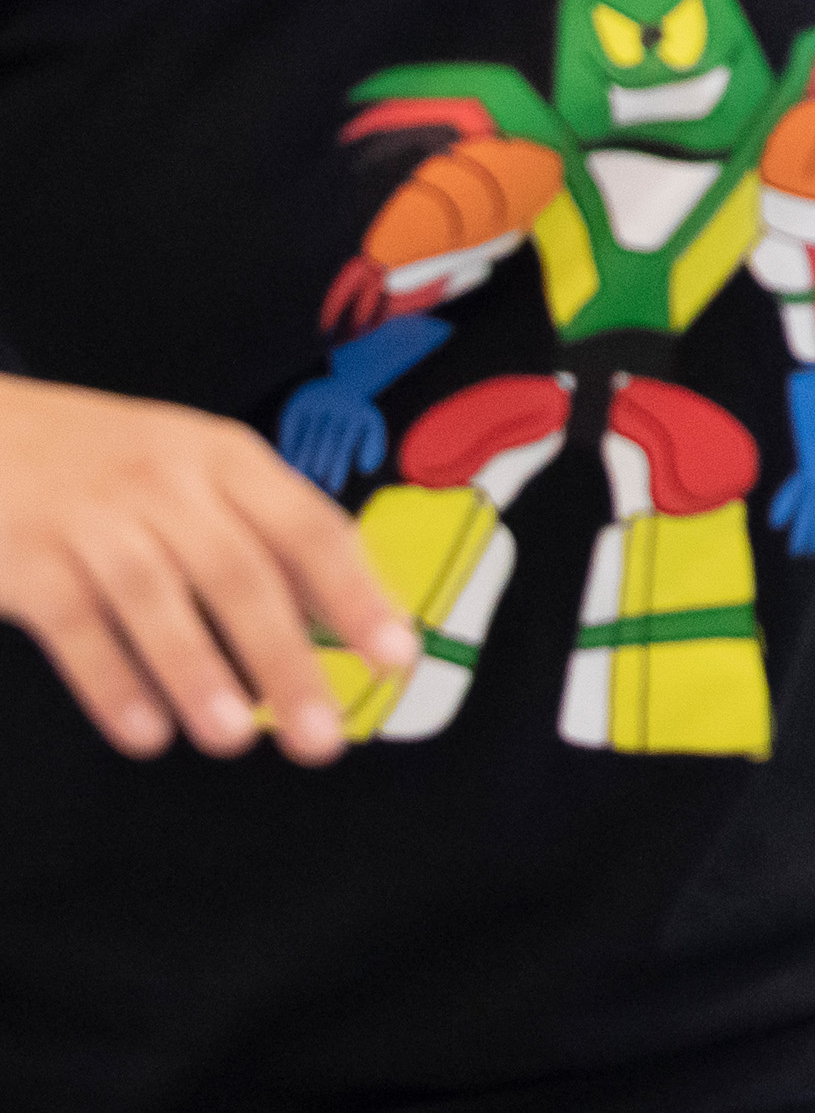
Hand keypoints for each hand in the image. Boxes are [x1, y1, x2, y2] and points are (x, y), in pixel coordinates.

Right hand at [0, 373, 421, 760]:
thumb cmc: (108, 464)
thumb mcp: (192, 471)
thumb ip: (257, 534)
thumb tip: (334, 623)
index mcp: (226, 459)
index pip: (309, 528)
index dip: (356, 595)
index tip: (394, 659)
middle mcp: (167, 480)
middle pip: (240, 572)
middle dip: (285, 657)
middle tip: (319, 736)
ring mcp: (92, 517)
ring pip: (157, 597)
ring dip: (198, 672)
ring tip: (233, 739)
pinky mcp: (24, 558)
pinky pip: (74, 623)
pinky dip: (111, 681)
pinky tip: (145, 732)